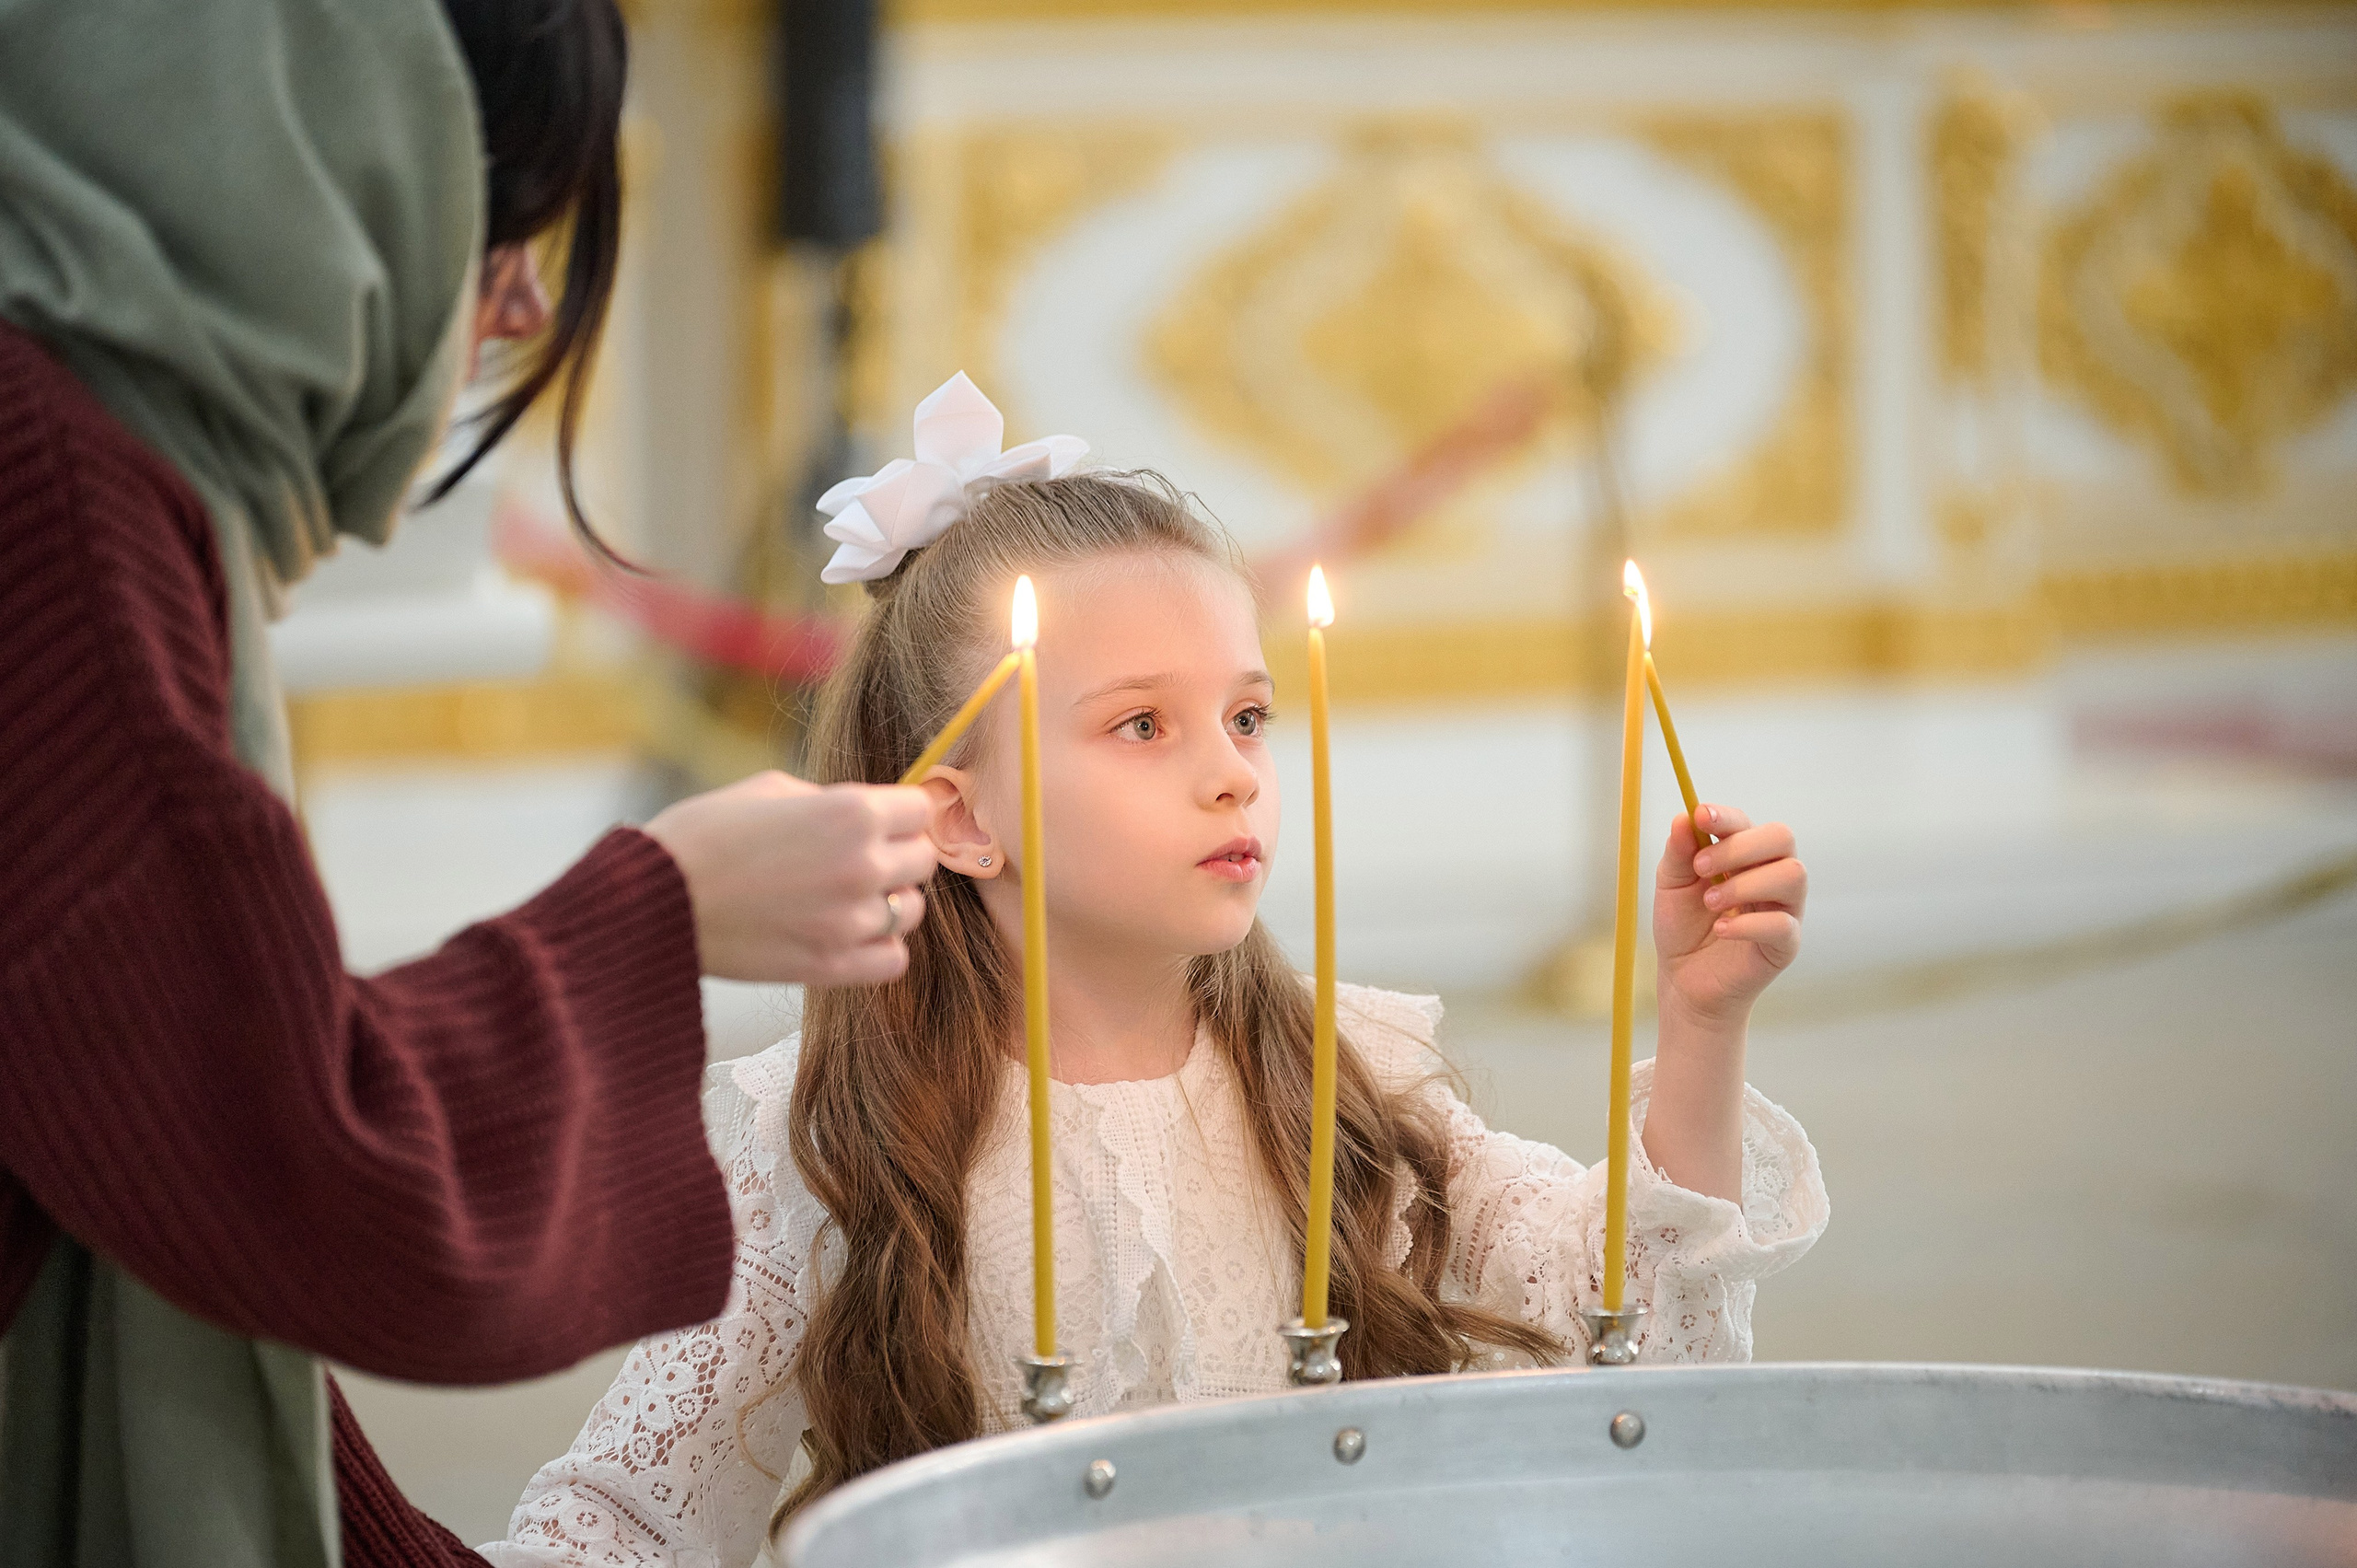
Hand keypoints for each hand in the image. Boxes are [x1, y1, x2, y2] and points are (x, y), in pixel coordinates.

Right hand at [643, 771, 938, 984]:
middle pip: (923, 860)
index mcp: (853, 813)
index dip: (902, 811)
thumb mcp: (773, 790)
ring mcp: (851, 922)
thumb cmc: (705, 834)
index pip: (921, 810)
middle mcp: (864, 866)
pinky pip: (895, 959)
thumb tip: (869, 815)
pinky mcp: (833, 967)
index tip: (885, 818)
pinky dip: (880, 947)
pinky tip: (847, 933)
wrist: (652, 901)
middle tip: (859, 855)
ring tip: (844, 896)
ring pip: (911, 911)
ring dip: (887, 901)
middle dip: (897, 853)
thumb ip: (832, 801)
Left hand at [1654, 803, 1805, 1027]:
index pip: (1747, 823)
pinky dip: (1747, 923)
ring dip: (1745, 884)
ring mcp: (1784, 908)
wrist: (1684, 981)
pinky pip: (1783, 924)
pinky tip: (1722, 930)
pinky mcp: (1787, 943)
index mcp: (1744, 856)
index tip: (1700, 816)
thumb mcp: (1672, 885)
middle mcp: (1771, 875)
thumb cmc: (1683, 928)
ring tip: (1711, 902)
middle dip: (1739, 846)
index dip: (1726, 817)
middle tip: (1701, 867)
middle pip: (1781, 838)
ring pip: (1792, 874)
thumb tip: (1684, 816)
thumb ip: (1679, 852)